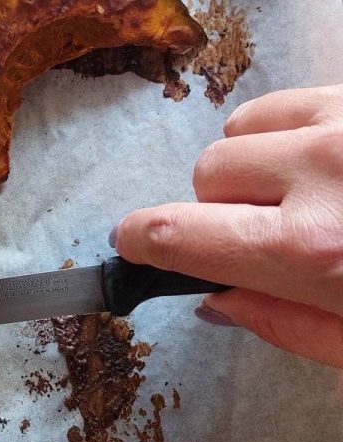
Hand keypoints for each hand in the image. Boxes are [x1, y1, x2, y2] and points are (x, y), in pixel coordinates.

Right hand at [111, 84, 342, 368]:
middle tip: (270, 236)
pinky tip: (321, 162)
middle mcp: (322, 173)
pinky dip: (285, 132)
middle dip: (223, 211)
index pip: (177, 234)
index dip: (141, 240)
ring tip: (304, 194)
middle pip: (207, 179)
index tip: (132, 243)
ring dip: (254, 166)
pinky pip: (281, 103)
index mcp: (312, 250)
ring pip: (238, 132)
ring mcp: (342, 122)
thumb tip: (219, 300)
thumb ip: (289, 327)